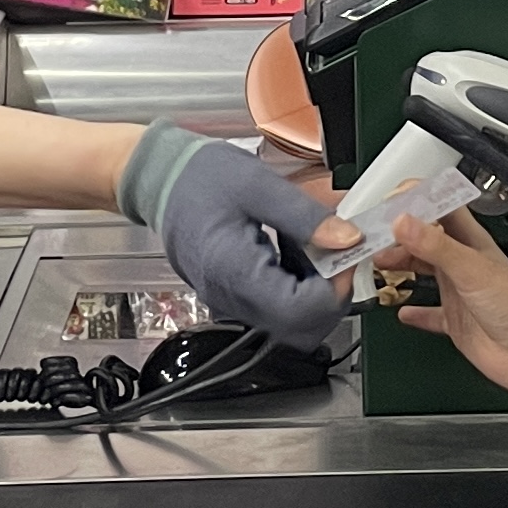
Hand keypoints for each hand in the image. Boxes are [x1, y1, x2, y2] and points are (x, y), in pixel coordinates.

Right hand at [121, 122, 356, 352]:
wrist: (160, 180)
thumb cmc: (200, 178)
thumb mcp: (258, 186)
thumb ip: (305, 216)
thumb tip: (348, 240)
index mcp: (234, 272)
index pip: (298, 311)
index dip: (333, 289)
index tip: (345, 255)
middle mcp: (231, 299)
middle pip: (300, 328)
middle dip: (330, 295)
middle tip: (337, 251)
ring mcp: (232, 303)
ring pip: (292, 323)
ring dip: (315, 290)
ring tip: (311, 244)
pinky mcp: (235, 298)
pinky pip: (277, 309)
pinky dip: (298, 286)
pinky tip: (295, 249)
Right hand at [385, 209, 507, 396]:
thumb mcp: (472, 269)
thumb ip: (436, 246)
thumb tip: (403, 221)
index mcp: (472, 244)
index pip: (441, 210)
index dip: (417, 201)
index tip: (389, 201)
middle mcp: (464, 265)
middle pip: (426, 241)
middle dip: (399, 236)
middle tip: (372, 237)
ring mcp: (460, 294)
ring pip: (424, 273)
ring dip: (401, 267)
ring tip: (377, 262)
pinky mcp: (458, 324)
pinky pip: (431, 315)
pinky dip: (416, 313)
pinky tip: (402, 312)